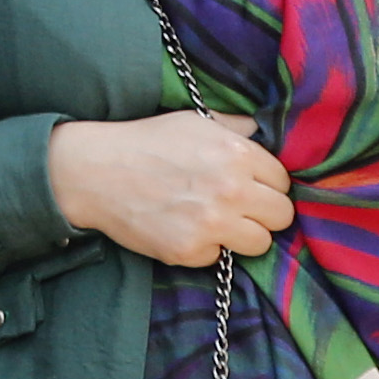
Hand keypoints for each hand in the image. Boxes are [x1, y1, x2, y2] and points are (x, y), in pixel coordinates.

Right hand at [47, 113, 292, 266]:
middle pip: (281, 215)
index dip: (267, 184)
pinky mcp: (188, 251)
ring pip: (260, 243)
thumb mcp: (196, 121)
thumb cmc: (147, 142)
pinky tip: (184, 229)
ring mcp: (211, 224)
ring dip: (242, 235)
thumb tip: (263, 130)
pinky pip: (218, 257)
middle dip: (264, 212)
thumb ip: (236, 127)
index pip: (283, 181)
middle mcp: (231, 190)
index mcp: (238, 154)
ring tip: (217, 222)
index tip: (249, 186)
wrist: (95, 172)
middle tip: (239, 208)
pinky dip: (205, 248)